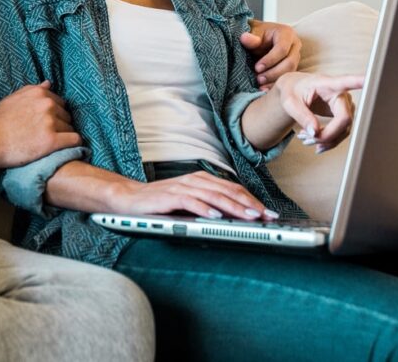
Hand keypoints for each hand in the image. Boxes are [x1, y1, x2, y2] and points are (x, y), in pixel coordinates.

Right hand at [0, 81, 81, 167]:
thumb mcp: (13, 98)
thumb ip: (32, 90)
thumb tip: (48, 83)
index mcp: (39, 93)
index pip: (60, 102)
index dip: (55, 114)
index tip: (48, 124)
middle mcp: (48, 104)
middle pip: (66, 115)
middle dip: (60, 124)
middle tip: (49, 135)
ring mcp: (50, 122)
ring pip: (70, 128)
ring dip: (64, 135)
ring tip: (53, 144)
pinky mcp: (52, 140)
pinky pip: (74, 140)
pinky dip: (73, 144)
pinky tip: (67, 148)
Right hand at [110, 172, 278, 220]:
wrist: (129, 198)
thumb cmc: (161, 202)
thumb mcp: (190, 202)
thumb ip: (209, 205)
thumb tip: (235, 218)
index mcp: (202, 180)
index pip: (233, 189)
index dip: (253, 200)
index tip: (269, 213)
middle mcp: (195, 180)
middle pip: (228, 191)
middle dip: (249, 204)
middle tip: (266, 216)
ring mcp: (182, 187)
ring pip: (214, 196)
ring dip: (233, 207)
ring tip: (249, 217)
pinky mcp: (169, 197)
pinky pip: (191, 202)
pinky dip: (205, 209)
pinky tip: (216, 217)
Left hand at [241, 20, 301, 90]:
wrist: (259, 38)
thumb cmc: (257, 34)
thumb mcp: (252, 33)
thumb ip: (250, 38)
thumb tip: (244, 38)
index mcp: (286, 33)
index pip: (282, 49)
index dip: (270, 60)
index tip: (257, 68)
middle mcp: (294, 45)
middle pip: (290, 62)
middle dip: (273, 73)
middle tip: (258, 79)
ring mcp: (295, 56)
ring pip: (290, 72)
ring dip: (275, 80)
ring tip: (260, 85)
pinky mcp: (292, 66)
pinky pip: (287, 77)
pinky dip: (275, 84)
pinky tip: (265, 88)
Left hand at [275, 72, 363, 153]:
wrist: (294, 91)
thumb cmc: (292, 91)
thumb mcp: (290, 102)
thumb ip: (302, 116)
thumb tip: (315, 133)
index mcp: (328, 84)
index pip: (347, 82)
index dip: (361, 82)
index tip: (372, 79)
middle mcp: (342, 94)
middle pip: (345, 119)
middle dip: (327, 135)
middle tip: (306, 139)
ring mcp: (345, 106)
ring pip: (344, 130)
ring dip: (326, 140)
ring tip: (305, 140)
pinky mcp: (343, 116)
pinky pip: (342, 132)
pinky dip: (328, 141)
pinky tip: (316, 143)